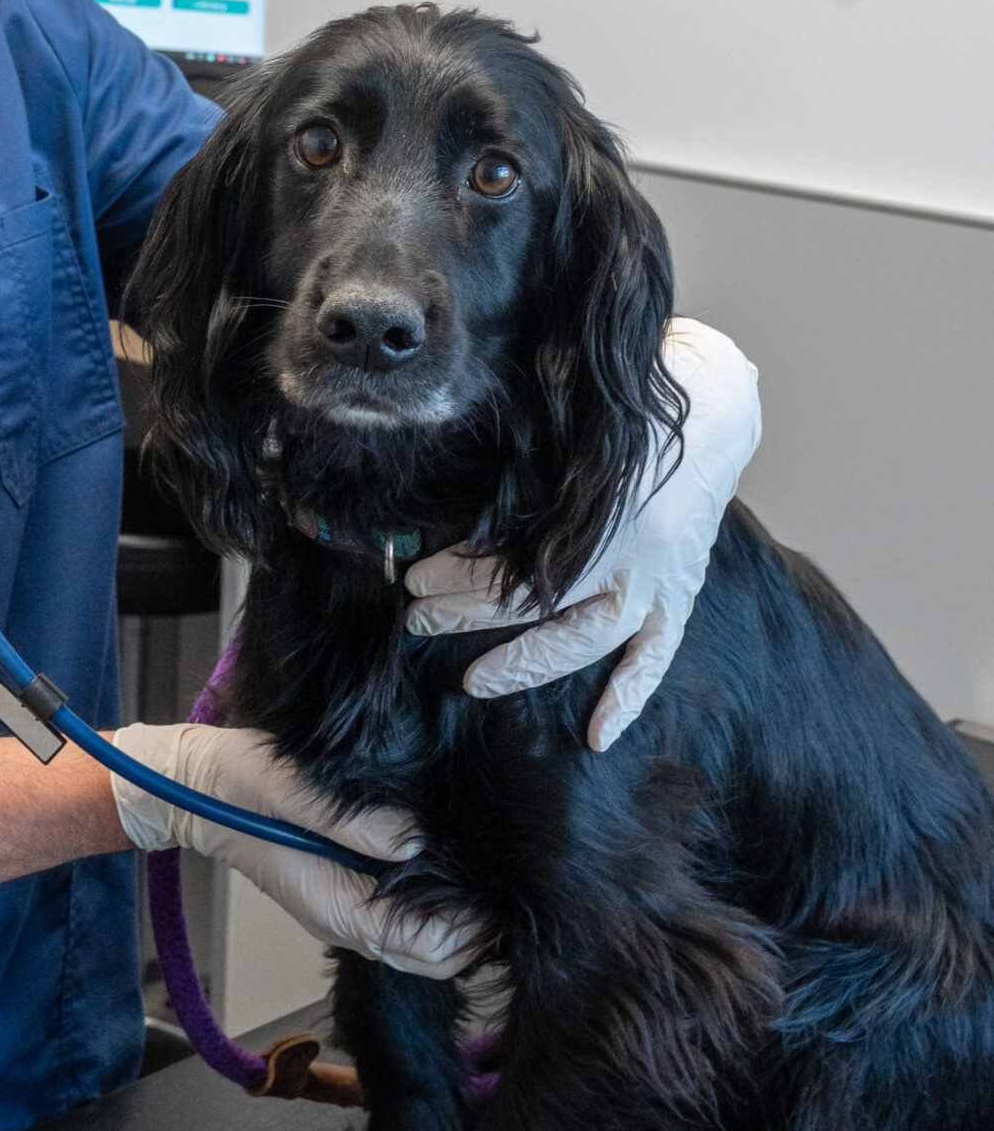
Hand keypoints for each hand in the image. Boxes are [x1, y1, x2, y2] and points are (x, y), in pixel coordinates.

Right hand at [110, 721, 477, 977]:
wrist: (193, 785)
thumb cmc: (233, 786)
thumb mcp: (290, 791)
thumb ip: (351, 822)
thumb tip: (416, 843)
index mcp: (333, 908)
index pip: (423, 948)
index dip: (471, 931)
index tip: (502, 892)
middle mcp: (344, 919)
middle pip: (432, 957)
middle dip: (476, 934)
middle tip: (510, 885)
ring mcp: (345, 906)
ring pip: (422, 942)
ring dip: (460, 921)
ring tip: (491, 876)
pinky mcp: (345, 885)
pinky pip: (404, 916)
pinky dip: (437, 905)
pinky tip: (455, 865)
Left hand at [403, 318, 760, 751]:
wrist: (716, 402)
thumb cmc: (630, 395)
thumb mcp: (573, 408)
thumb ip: (526, 444)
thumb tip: (453, 466)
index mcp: (602, 500)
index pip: (515, 558)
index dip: (459, 574)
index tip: (414, 575)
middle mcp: (632, 550)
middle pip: (539, 603)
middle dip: (469, 615)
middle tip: (417, 620)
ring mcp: (661, 578)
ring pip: (588, 640)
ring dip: (527, 664)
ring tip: (472, 682)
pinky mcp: (682, 592)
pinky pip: (656, 656)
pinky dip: (630, 697)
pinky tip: (597, 736)